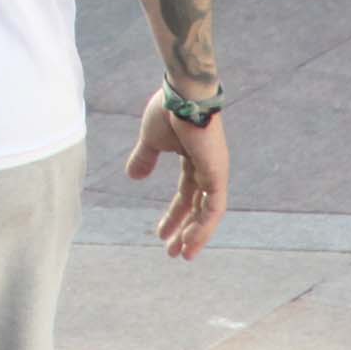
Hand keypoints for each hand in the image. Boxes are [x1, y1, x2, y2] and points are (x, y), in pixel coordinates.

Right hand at [127, 90, 228, 260]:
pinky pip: (213, 208)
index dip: (173, 215)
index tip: (159, 234)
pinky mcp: (217, 176)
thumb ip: (144, 159)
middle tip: (172, 252)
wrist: (182, 95)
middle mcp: (207, 168)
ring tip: (182, 254)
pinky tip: (190, 241)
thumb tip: (133, 178)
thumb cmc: (168, 110)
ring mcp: (215, 173)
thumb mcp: (150, 140)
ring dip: (195, 235)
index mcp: (193, 159)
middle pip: (197, 207)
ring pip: (208, 213)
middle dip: (184, 230)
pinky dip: (203, 226)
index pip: (186, 194)